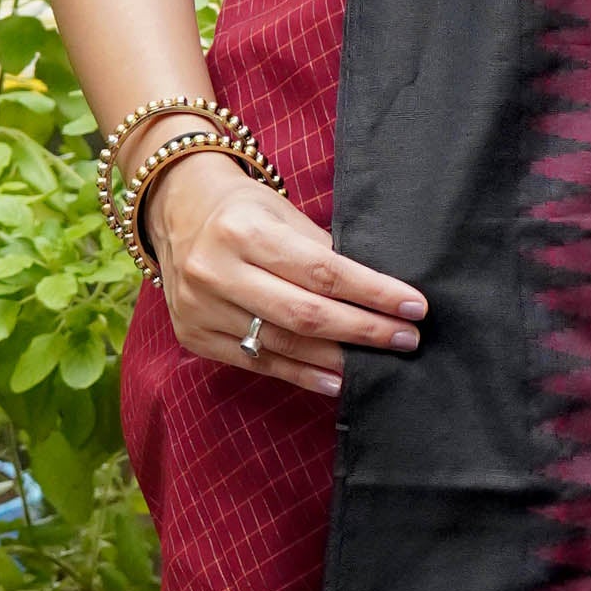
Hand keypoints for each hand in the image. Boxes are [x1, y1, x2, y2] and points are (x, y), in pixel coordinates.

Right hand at [145, 148, 424, 397]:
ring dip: (337, 359)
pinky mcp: (194, 337)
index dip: (372, 292)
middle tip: (407, 339)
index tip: (414, 307)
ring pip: (283, 344)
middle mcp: (216, 271)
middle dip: (363, 330)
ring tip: (378, 364)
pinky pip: (258, 363)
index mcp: (244, 231)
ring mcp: (201, 308)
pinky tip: (336, 380)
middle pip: (305, 314)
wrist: (176, 211)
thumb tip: (379, 293)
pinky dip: (302, 374)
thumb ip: (323, 252)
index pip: (322, 271)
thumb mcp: (282, 214)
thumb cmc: (244, 210)